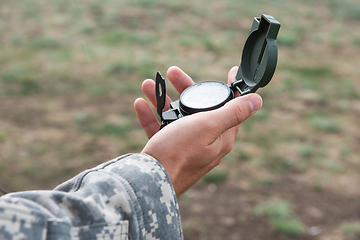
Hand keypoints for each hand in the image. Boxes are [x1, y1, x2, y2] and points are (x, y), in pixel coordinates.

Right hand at [135, 66, 262, 195]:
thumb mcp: (208, 126)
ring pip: (176, 117)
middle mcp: (205, 142)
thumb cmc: (179, 153)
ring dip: (162, 100)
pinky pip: (161, 130)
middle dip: (185, 88)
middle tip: (173, 73)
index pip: (232, 108)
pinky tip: (140, 104)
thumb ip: (232, 112)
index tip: (231, 71)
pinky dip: (152, 116)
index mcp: (220, 136)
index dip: (232, 88)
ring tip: (148, 85)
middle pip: (199, 108)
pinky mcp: (168, 152)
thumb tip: (258, 101)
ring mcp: (186, 147)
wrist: (149, 182)